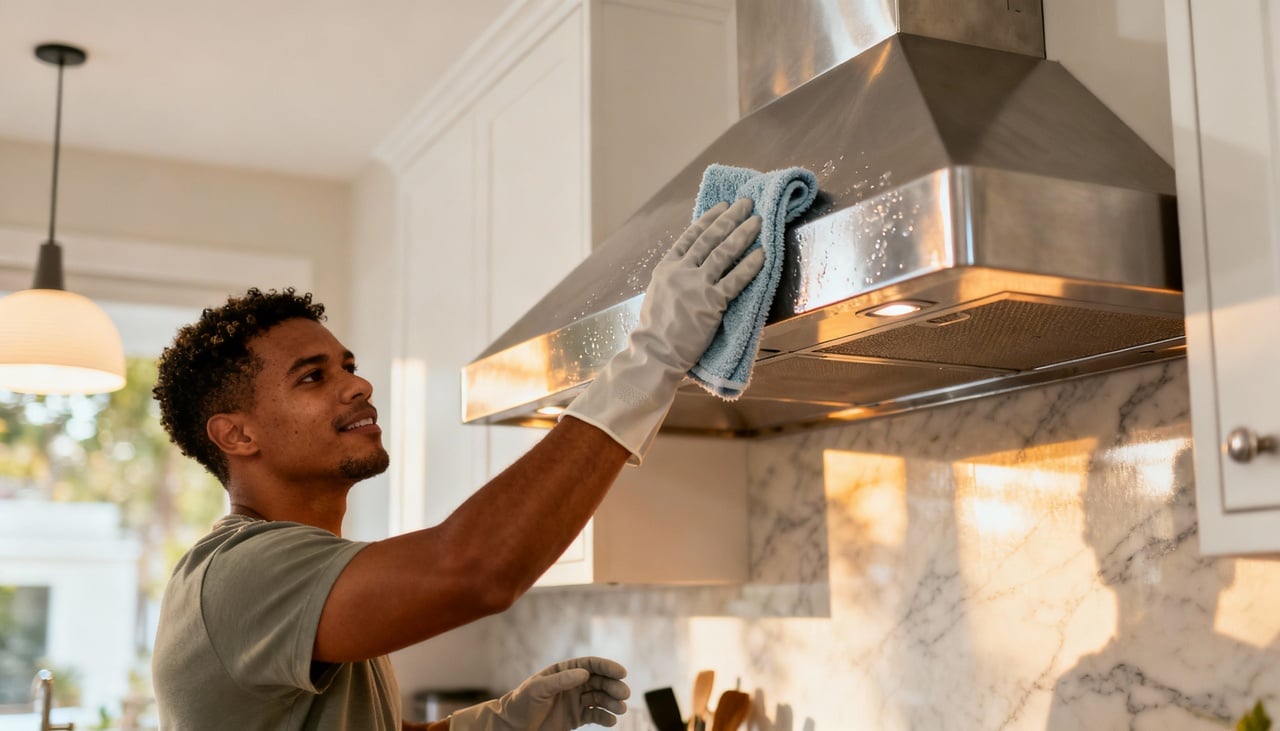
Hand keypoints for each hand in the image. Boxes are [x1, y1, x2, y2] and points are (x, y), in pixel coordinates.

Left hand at [447, 656, 629, 729]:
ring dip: (612, 702)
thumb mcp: (538, 688)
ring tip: (621, 709)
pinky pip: (595, 716)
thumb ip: (561, 680)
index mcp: (564, 671)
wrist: (513, 727)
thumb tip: (584, 673)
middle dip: (613, 686)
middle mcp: (573, 684)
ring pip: (600, 698)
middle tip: (624, 694)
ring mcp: (575, 701)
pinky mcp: (576, 718)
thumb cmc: (521, 703)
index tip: (622, 672)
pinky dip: (605, 717)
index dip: (607, 666)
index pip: (590, 664)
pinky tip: (611, 720)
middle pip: (599, 681)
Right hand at [562, 198, 762, 461]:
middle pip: (710, 238)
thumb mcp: (658, 294)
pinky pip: (735, 280)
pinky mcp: (712, 304)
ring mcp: (696, 286)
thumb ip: (674, 277)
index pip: (690, 235)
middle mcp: (680, 271)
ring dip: (743, 234)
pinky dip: (750, 266)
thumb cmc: (655, 330)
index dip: (709, 218)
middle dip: (730, 218)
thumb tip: (690, 265)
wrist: (654, 353)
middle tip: (746, 203)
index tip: (723, 205)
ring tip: (757, 221)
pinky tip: (762, 254)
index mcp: (666, 267)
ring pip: (724, 253)